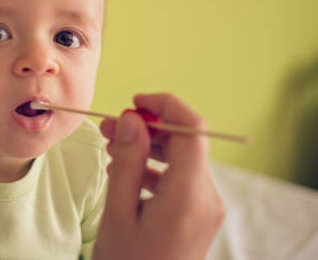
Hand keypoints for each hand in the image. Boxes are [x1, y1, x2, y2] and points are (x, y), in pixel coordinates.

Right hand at [94, 93, 224, 259]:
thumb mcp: (118, 213)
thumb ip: (127, 161)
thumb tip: (131, 119)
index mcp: (190, 195)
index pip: (193, 129)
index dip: (165, 105)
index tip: (134, 102)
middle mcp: (207, 197)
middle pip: (185, 142)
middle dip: (148, 127)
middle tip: (110, 126)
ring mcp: (206, 207)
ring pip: (181, 159)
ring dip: (148, 147)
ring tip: (111, 148)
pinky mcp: (199, 214)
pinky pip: (180, 178)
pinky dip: (155, 168)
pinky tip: (126, 172)